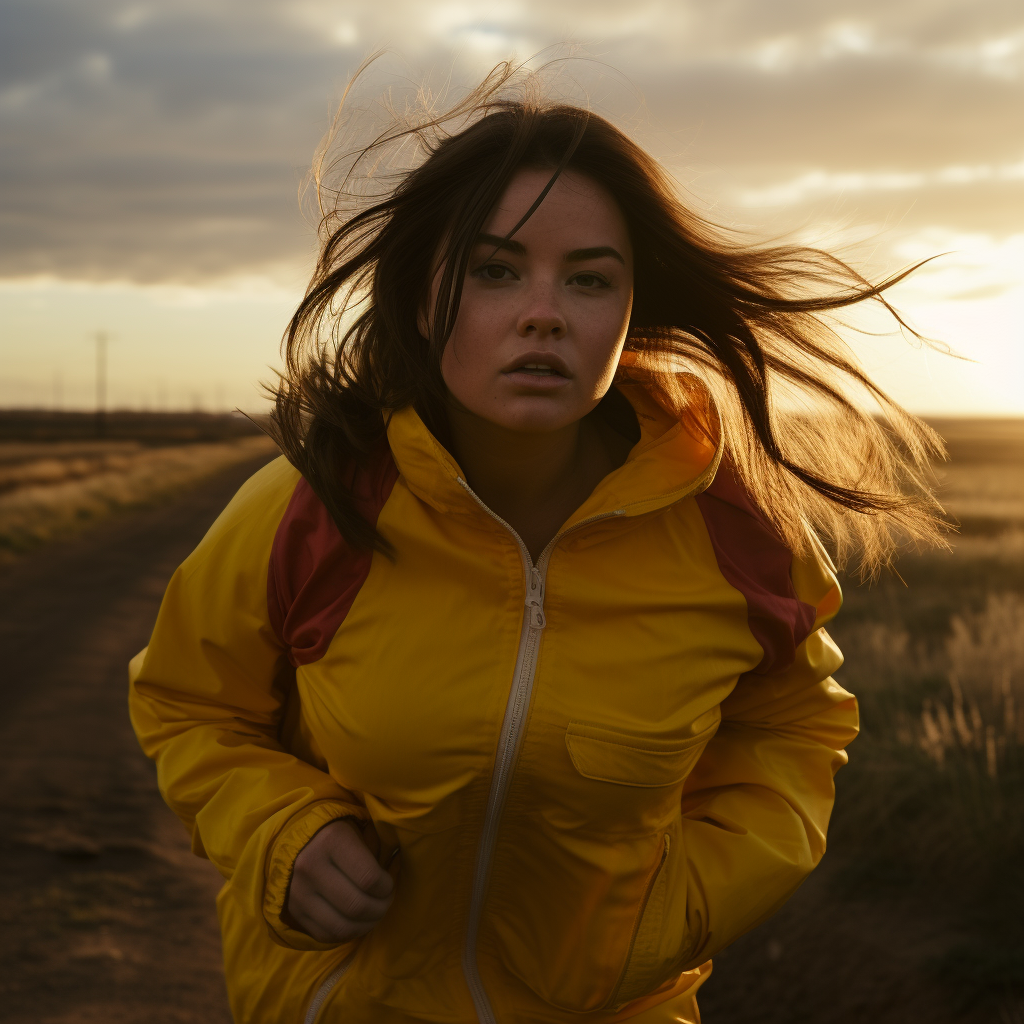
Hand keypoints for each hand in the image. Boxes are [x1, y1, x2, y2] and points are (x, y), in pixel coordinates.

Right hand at [284, 819, 394, 941]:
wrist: (295, 840)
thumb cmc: (337, 833)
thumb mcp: (357, 829)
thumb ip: (376, 848)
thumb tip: (396, 870)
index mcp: (331, 840)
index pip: (369, 878)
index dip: (387, 887)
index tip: (389, 884)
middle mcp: (310, 866)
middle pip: (356, 906)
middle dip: (380, 909)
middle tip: (386, 902)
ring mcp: (298, 892)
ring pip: (342, 926)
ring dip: (366, 926)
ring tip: (374, 915)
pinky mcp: (294, 911)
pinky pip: (326, 935)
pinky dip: (347, 933)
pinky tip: (356, 921)